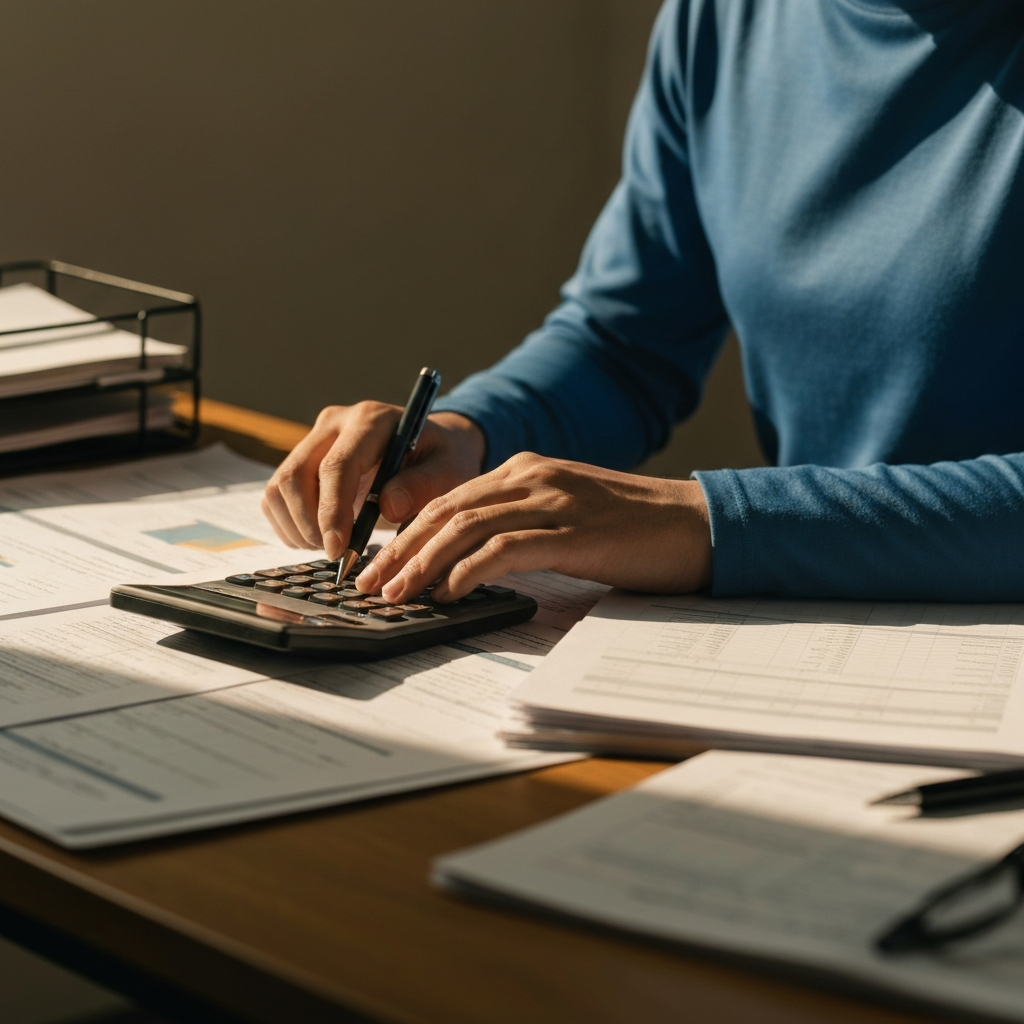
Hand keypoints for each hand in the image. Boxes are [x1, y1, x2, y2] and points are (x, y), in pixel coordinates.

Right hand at [261, 403, 484, 558]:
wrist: (430, 445)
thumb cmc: (442, 459)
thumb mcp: (450, 470)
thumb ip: (424, 486)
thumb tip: (388, 507)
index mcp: (371, 420)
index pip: (336, 466)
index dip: (332, 512)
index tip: (338, 550)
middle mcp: (335, 423)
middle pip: (295, 476)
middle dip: (309, 524)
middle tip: (336, 555)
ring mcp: (314, 439)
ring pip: (278, 488)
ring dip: (297, 527)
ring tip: (331, 547)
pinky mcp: (302, 458)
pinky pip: (276, 496)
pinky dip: (290, 525)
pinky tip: (319, 538)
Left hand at [354, 452, 711, 601]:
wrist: (697, 525)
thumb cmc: (634, 530)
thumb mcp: (567, 515)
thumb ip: (522, 525)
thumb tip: (471, 562)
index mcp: (527, 470)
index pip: (448, 499)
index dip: (406, 533)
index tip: (380, 564)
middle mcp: (532, 477)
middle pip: (445, 510)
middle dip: (400, 550)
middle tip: (370, 584)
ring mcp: (552, 501)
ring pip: (464, 527)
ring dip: (422, 564)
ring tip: (395, 595)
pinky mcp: (572, 532)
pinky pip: (504, 550)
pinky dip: (468, 571)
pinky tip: (448, 595)